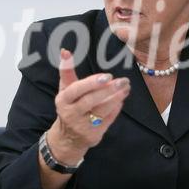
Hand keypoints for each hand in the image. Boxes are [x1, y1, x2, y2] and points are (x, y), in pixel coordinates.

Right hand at [47, 48, 130, 163]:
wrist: (68, 138)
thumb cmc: (69, 106)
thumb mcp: (65, 90)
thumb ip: (67, 71)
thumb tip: (65, 50)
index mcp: (63, 100)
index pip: (77, 89)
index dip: (92, 82)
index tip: (107, 76)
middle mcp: (71, 114)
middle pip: (90, 100)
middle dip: (108, 90)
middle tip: (123, 81)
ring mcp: (82, 126)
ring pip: (101, 110)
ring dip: (116, 98)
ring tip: (126, 88)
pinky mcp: (93, 135)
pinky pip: (107, 120)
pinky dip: (115, 109)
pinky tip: (121, 99)